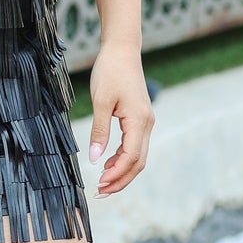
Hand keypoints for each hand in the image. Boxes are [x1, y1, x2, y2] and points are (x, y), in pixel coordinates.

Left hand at [87, 44, 154, 195]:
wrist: (122, 50)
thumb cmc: (110, 71)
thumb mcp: (100, 102)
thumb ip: (99, 131)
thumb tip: (95, 159)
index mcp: (139, 121)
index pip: (130, 158)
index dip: (116, 175)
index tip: (99, 185)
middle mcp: (147, 124)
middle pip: (138, 162)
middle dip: (121, 180)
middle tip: (100, 192)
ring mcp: (146, 121)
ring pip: (138, 156)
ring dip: (122, 171)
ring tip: (102, 181)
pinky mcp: (140, 118)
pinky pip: (135, 145)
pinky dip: (123, 158)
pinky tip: (108, 163)